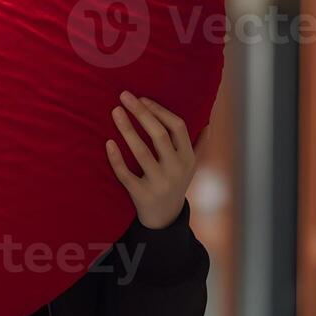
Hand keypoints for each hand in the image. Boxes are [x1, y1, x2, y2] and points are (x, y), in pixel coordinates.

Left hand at [104, 92, 196, 229]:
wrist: (165, 219)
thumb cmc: (174, 183)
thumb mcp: (190, 166)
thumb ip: (197, 145)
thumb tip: (208, 122)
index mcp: (188, 158)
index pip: (177, 127)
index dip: (159, 110)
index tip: (142, 98)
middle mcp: (176, 170)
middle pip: (159, 135)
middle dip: (141, 113)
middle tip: (124, 96)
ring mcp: (159, 183)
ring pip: (141, 152)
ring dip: (127, 129)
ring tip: (115, 111)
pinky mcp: (141, 195)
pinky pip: (126, 174)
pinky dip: (116, 158)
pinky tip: (108, 142)